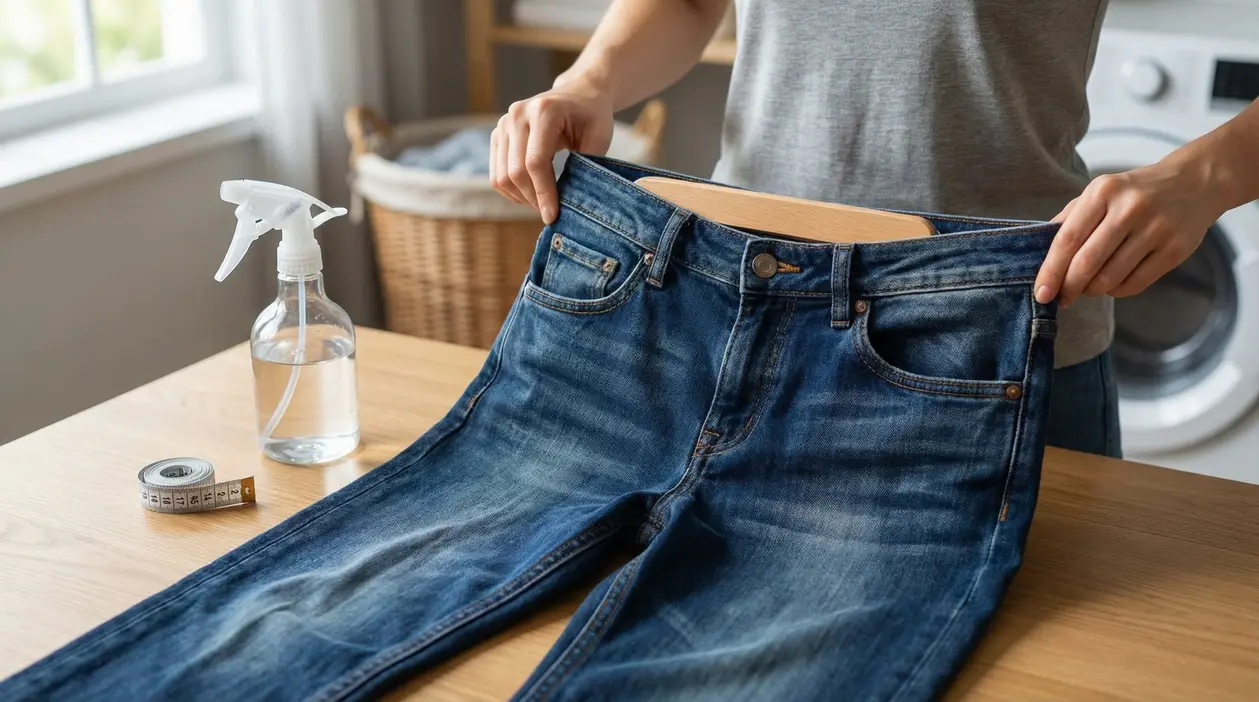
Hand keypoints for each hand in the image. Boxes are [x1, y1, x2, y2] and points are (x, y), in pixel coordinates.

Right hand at [490, 80, 614, 223]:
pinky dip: (511, 191)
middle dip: (532, 199)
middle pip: (515, 171)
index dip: (543, 193)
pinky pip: (496, 173)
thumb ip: (586, 165)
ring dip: (521, 198)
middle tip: (550, 214)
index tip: (553, 215)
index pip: (535, 162)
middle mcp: (518, 114)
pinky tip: (530, 195)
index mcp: (544, 111)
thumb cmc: (592, 116)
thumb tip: (570, 202)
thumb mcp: (599, 137)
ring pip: (501, 176)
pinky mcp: (497, 135)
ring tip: (542, 204)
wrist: (578, 93)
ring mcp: (504, 123)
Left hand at [1034, 161, 1222, 306]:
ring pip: (1110, 278)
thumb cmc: (1135, 192)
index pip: (1067, 239)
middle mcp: (1129, 209)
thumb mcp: (1100, 192)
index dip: (1050, 271)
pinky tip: (1112, 284)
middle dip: (1069, 288)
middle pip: (1087, 263)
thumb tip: (1040, 254)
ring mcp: (1155, 229)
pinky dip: (1116, 291)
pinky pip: (1135, 284)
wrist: (1196, 182)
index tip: (1041, 293)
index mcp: (1103, 192)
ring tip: (1087, 287)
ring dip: (1092, 291)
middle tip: (1061, 298)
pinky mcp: (1175, 249)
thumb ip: (1070, 219)